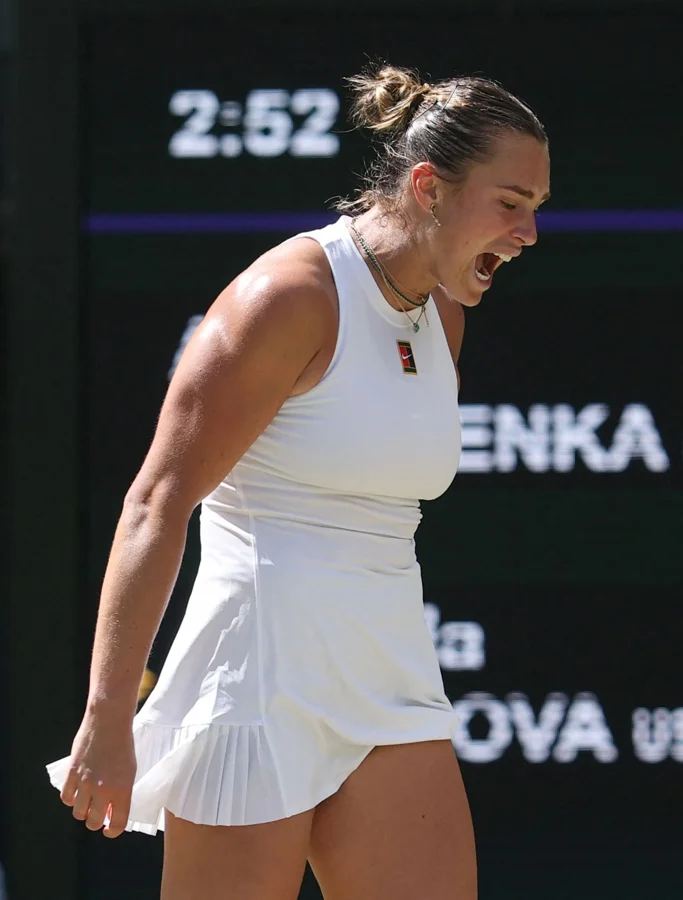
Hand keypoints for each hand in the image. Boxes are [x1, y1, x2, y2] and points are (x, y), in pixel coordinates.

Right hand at [59, 710, 136, 838]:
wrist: (109, 722)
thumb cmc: (123, 745)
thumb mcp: (129, 770)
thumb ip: (121, 792)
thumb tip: (110, 813)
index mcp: (123, 789)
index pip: (118, 824)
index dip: (113, 831)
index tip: (109, 830)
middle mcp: (103, 789)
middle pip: (94, 822)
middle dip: (96, 821)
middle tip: (98, 813)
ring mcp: (86, 782)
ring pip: (78, 813)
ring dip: (83, 810)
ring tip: (88, 800)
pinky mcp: (72, 773)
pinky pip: (66, 798)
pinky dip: (71, 798)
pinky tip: (77, 791)